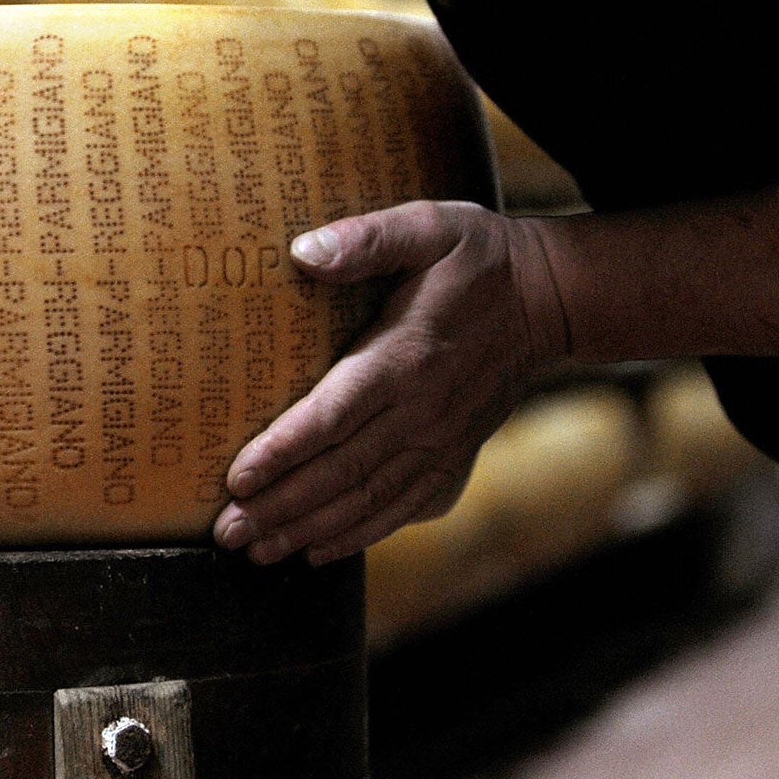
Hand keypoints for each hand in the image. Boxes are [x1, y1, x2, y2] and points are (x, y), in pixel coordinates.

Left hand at [213, 201, 570, 566]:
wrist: (551, 298)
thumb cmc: (476, 256)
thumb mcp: (426, 226)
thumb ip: (365, 239)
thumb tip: (302, 251)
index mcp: (405, 357)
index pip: (334, 415)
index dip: (284, 450)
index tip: (237, 478)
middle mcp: (423, 411)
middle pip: (342, 471)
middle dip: (281, 507)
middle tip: (228, 531)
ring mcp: (441, 441)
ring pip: (369, 498)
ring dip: (310, 530)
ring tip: (258, 551)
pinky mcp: (454, 456)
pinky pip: (404, 507)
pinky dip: (360, 534)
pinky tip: (319, 550)